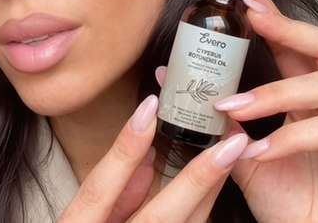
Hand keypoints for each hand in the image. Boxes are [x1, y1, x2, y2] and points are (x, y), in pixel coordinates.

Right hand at [58, 95, 248, 222]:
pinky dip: (203, 214)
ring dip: (212, 195)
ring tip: (235, 156)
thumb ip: (113, 188)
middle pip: (160, 216)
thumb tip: (145, 152)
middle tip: (232, 140)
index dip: (125, 148)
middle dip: (198, 178)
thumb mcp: (82, 220)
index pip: (100, 187)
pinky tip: (218, 191)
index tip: (150, 106)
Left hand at [212, 0, 317, 222]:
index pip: (297, 46)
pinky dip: (292, 137)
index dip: (275, 18)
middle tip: (253, 17)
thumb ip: (215, 119)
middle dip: (289, 28)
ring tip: (234, 107)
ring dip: (274, 93)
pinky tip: (261, 150)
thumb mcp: (242, 154)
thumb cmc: (286, 199)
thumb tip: (170, 80)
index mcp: (311, 98)